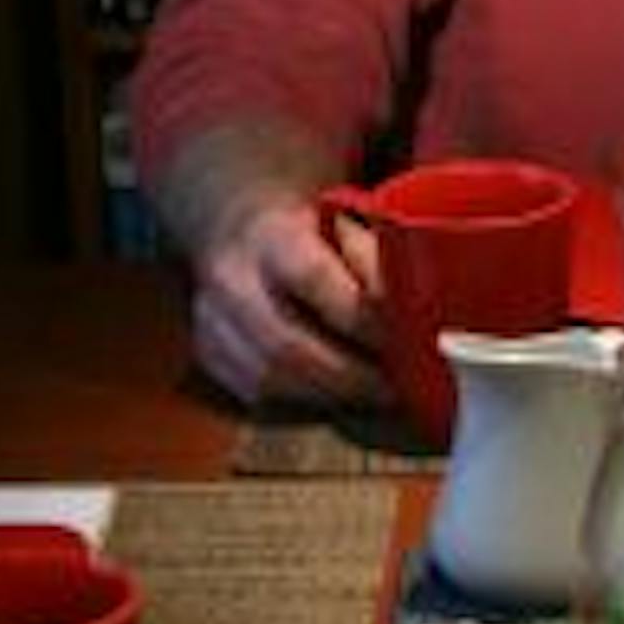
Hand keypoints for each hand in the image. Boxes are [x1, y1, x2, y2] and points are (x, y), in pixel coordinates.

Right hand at [188, 190, 391, 412]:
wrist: (242, 231)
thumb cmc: (307, 233)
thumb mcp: (345, 222)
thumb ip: (374, 255)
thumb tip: (413, 303)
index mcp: (269, 236)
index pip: (312, 278)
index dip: (360, 316)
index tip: (403, 339)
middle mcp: (231, 279)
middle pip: (286, 345)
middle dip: (351, 375)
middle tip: (397, 387)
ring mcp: (212, 320)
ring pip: (269, 378)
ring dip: (331, 394)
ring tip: (375, 394)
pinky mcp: (210, 353)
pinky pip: (256, 394)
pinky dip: (304, 400)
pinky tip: (337, 395)